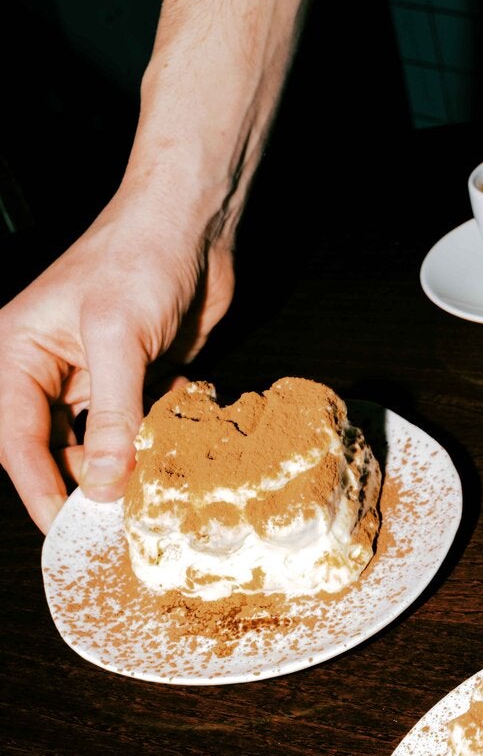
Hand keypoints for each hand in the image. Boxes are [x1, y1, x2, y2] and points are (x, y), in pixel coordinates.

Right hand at [0, 185, 233, 531]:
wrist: (192, 222)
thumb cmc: (140, 257)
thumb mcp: (118, 337)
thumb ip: (113, 414)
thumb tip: (106, 485)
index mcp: (17, 355)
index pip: (18, 442)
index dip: (41, 492)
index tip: (68, 533)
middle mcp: (48, 372)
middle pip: (54, 451)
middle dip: (85, 485)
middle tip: (118, 524)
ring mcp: (93, 378)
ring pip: (100, 445)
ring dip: (126, 467)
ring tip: (153, 489)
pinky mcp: (135, 380)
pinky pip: (136, 429)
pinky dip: (154, 443)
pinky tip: (176, 443)